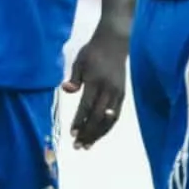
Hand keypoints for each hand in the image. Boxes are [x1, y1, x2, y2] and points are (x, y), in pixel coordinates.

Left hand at [63, 27, 127, 148]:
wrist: (115, 42)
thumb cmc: (93, 52)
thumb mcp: (79, 61)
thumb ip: (74, 78)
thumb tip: (66, 90)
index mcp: (96, 82)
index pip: (87, 106)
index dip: (80, 121)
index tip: (72, 134)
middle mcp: (109, 90)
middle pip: (98, 117)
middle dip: (88, 133)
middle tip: (77, 146)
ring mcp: (117, 93)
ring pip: (109, 119)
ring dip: (98, 134)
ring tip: (87, 145)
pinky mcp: (122, 95)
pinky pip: (115, 115)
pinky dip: (107, 127)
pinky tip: (99, 134)